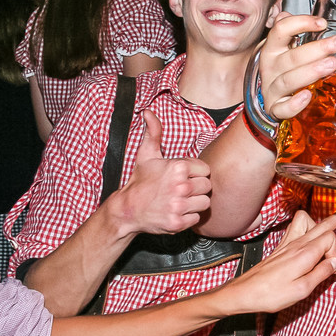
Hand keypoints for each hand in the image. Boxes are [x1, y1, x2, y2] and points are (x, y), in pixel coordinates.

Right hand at [111, 110, 211, 235]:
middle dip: (197, 187)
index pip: (206, 170)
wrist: (127, 209)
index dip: (195, 173)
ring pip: (205, 203)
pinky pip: (197, 218)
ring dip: (195, 202)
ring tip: (180, 199)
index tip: (182, 176)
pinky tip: (177, 211)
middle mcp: (180, 186)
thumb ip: (153, 133)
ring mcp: (179, 206)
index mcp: (177, 167)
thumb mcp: (146, 155)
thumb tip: (148, 112)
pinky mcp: (178, 222)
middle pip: (207, 186)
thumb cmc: (140, 181)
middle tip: (181, 189)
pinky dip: (189, 217)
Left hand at [228, 206, 335, 313]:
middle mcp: (297, 243)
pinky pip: (297, 226)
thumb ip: (322, 273)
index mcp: (305, 253)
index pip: (330, 238)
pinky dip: (308, 226)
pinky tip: (311, 236)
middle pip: (324, 222)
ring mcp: (288, 243)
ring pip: (308, 219)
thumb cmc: (272, 294)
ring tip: (330, 231)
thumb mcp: (302, 290)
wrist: (244, 292)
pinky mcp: (282, 246)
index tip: (331, 268)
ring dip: (321, 222)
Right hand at [259, 13, 335, 120]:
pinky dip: (294, 104)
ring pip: (289, 80)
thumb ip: (289, 31)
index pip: (281, 30)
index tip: (322, 23)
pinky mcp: (275, 108)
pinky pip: (283, 108)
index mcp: (272, 49)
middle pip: (292, 56)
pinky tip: (308, 96)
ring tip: (332, 64)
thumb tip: (287, 14)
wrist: (267, 100)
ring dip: (311, 71)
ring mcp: (271, 89)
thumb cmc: (281, 71)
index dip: (301, 23)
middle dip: (317, 49)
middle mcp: (270, 67)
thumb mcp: (281, 49)